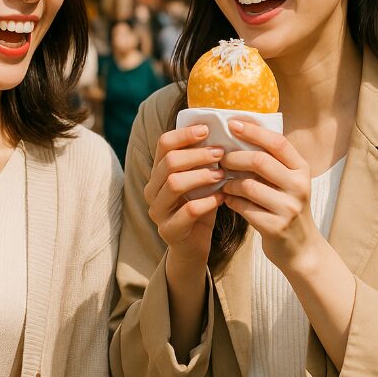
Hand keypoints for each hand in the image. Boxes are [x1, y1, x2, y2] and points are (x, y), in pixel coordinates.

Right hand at [144, 124, 225, 268]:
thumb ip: (205, 162)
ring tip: (222, 175)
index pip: (164, 144)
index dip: (184, 134)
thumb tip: (225, 135)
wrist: (193, 247)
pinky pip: (187, 211)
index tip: (207, 129)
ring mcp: (157, 211)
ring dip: (202, 176)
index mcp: (158, 173)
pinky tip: (222, 198)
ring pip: (175, 184)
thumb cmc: (200, 208)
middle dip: (197, 155)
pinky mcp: (169, 231)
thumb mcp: (201, 182)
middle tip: (220, 153)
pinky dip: (208, 202)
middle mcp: (152, 190)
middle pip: (169, 162)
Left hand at [221, 120, 318, 269]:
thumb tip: (238, 132)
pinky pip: (244, 207)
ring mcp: (288, 208)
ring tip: (223, 183)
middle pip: (260, 161)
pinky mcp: (275, 227)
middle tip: (221, 159)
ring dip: (230, 183)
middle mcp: (299, 186)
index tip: (232, 124)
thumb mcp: (288, 181)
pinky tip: (227, 200)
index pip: (277, 142)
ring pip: (248, 185)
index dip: (253, 131)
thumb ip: (272, 161)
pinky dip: (231, 201)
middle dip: (235, 158)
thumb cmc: (286, 207)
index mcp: (302, 169)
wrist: (300, 248)